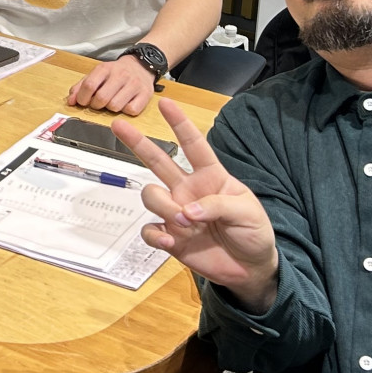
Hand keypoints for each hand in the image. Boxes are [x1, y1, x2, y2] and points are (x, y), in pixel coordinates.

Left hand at [70, 55, 156, 114]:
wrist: (140, 66)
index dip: (83, 98)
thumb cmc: (115, 74)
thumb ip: (81, 87)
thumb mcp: (97, 75)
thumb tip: (71, 101)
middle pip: (101, 98)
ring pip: (115, 106)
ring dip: (111, 109)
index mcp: (105, 68)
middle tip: (98, 103)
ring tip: (112, 102)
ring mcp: (134, 84)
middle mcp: (120, 74)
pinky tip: (125, 104)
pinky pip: (131, 110)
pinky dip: (126, 111)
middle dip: (96, 105)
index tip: (83, 102)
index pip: (89, 85)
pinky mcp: (146, 94)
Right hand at [114, 99, 280, 311]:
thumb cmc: (254, 233)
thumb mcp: (247, 212)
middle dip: (137, 143)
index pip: (193, 145)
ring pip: (151, 196)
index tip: (165, 103)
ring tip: (184, 223)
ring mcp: (176, 213)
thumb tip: (186, 212)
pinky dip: (156, 236)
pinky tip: (170, 243)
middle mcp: (189, 190)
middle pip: (158, 161)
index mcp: (211, 177)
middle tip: (117, 125)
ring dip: (163, 207)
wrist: (250, 269)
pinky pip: (149, 230)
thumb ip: (217, 206)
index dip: (180, 124)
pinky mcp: (170, 237)